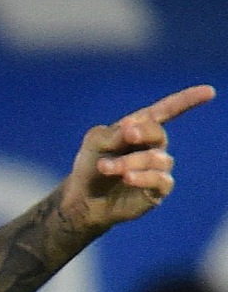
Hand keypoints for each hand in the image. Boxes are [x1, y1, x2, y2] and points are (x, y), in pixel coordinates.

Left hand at [64, 84, 215, 230]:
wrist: (84, 199)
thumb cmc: (89, 167)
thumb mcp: (96, 143)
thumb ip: (114, 132)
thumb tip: (134, 126)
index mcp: (138, 129)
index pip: (165, 111)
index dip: (186, 101)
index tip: (209, 91)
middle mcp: (152, 146)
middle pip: (158, 133)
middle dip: (142, 134)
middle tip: (126, 136)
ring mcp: (157, 168)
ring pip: (156, 158)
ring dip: (129, 161)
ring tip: (106, 168)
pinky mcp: (158, 189)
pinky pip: (161, 179)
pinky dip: (142, 177)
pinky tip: (127, 178)